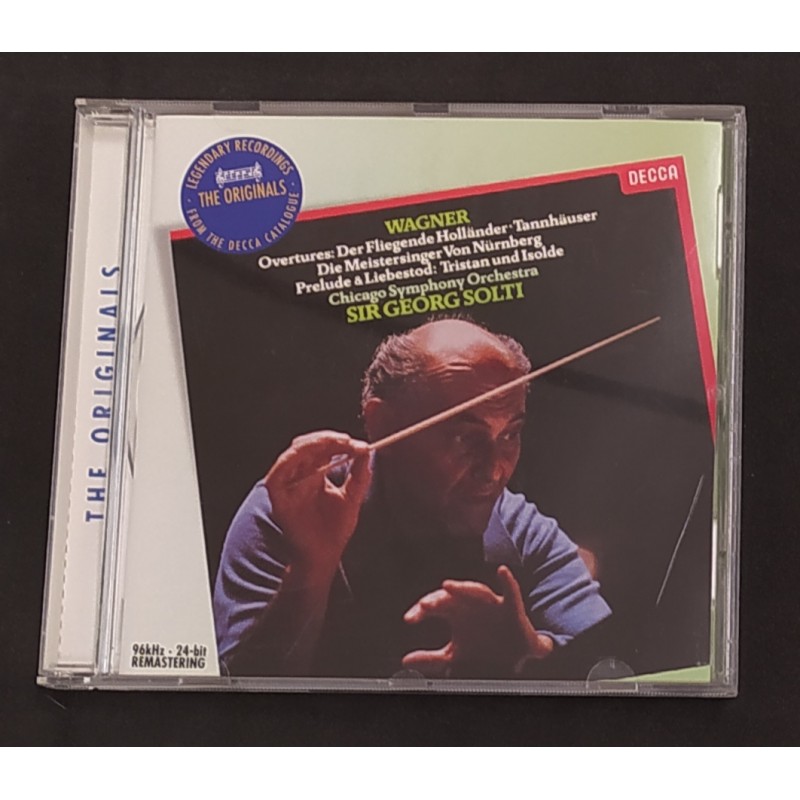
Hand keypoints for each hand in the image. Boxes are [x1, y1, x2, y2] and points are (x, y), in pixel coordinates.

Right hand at [264, 431, 371, 576]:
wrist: (324, 556)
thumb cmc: (335, 530)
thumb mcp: (352, 498)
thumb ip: (359, 475)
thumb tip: (366, 451)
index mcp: (316, 475)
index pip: (323, 449)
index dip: (339, 442)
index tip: (359, 444)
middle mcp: (299, 476)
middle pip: (307, 446)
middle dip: (328, 439)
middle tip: (348, 441)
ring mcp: (287, 486)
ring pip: (292, 454)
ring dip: (313, 444)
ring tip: (334, 443)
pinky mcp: (278, 498)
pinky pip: (278, 474)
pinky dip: (291, 460)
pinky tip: (308, 454)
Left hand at [402, 565, 553, 676]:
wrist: (514, 656)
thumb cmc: (483, 650)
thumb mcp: (455, 657)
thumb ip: (432, 659)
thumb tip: (405, 662)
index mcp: (456, 613)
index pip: (434, 606)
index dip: (420, 611)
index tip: (408, 619)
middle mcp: (470, 604)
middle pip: (451, 596)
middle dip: (437, 599)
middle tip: (424, 606)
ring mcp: (491, 604)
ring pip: (475, 591)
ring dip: (462, 588)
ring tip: (447, 586)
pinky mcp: (511, 608)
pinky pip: (511, 591)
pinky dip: (508, 581)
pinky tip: (502, 571)